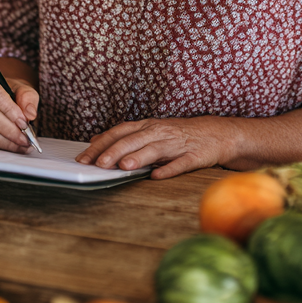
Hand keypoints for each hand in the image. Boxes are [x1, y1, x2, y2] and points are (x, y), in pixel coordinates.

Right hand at [0, 69, 39, 151]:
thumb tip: (30, 113)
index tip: (23, 122)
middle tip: (24, 137)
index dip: (9, 109)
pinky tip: (9, 146)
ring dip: (2, 139)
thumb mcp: (20, 88)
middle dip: (7, 127)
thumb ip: (28, 97)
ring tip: (19, 144)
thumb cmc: (6, 93)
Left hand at [76, 116, 237, 179]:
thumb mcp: (150, 130)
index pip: (119, 133)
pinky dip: (169, 169)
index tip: (84, 157)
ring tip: (124, 166)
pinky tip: (157, 176)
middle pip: (133, 140)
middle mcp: (159, 132)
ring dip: (139, 157)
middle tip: (99, 164)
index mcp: (147, 126)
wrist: (216, 133)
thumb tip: (96, 142)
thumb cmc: (179, 134)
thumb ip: (125, 137)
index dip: (101, 144)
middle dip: (114, 151)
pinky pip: (181, 163)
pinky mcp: (194, 156)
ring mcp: (177, 144)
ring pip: (155, 149)